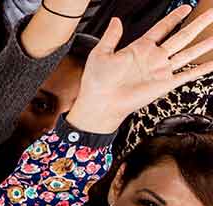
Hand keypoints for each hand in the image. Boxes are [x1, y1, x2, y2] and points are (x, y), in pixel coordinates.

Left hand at [65, 8, 212, 132]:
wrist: (101, 102)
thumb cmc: (97, 81)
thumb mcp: (101, 53)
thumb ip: (111, 36)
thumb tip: (115, 20)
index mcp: (139, 48)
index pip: (162, 28)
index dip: (174, 17)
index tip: (185, 7)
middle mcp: (154, 57)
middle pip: (181, 36)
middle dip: (197, 24)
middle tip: (210, 14)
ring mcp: (161, 69)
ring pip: (188, 52)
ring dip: (204, 44)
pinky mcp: (165, 83)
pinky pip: (187, 74)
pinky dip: (202, 68)